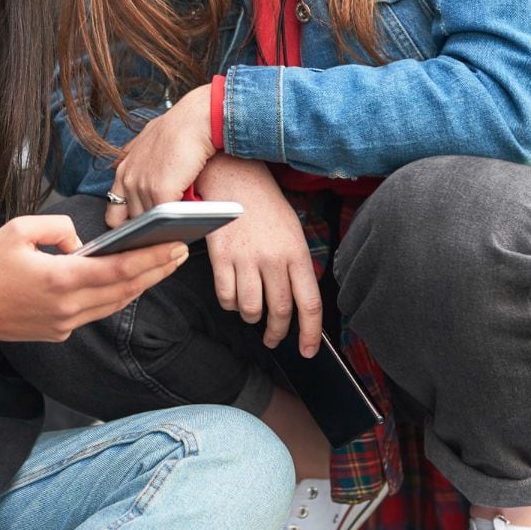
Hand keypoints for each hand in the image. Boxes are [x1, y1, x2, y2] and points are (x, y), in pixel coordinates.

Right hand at [0, 214, 188, 341]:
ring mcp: (65, 323)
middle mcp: (68, 306)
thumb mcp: (18, 229)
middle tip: (182, 251)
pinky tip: (129, 281)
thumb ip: (58, 227)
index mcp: (61, 278)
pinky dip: (118, 295)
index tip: (174, 244)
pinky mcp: (59, 331)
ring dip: (142, 285)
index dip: (152, 257)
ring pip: (115, 303)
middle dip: (158, 270)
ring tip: (163, 264)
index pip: (120, 269)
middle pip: (126, 289)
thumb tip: (81, 242)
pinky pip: (97, 312)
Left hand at [108, 85, 214, 226]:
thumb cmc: (178, 130)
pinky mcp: (160, 191)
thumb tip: (146, 182)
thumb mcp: (147, 145)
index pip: (114, 213)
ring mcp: (142, 186)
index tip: (142, 230)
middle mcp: (128, 179)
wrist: (194, 119)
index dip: (128, 225)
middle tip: (165, 232)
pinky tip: (187, 221)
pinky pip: (165, 218)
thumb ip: (140, 165)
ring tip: (178, 228)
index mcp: (123, 170)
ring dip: (164, 227)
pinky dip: (176, 223)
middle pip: (133, 222)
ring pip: (150, 223)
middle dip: (149, 229)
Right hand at [197, 154, 321, 356]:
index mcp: (296, 253)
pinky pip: (225, 297)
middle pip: (279, 312)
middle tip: (274, 338)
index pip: (309, 304)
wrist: (234, 178)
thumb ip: (296, 267)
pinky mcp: (220, 257)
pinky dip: (229, 304)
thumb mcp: (292, 233)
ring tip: (252, 312)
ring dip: (252, 317)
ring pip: (250, 309)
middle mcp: (273, 258)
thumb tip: (297, 303)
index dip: (310, 334)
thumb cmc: (265, 206)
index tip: (308, 351)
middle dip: (277, 332)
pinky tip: (233, 296)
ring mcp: (245, 258)